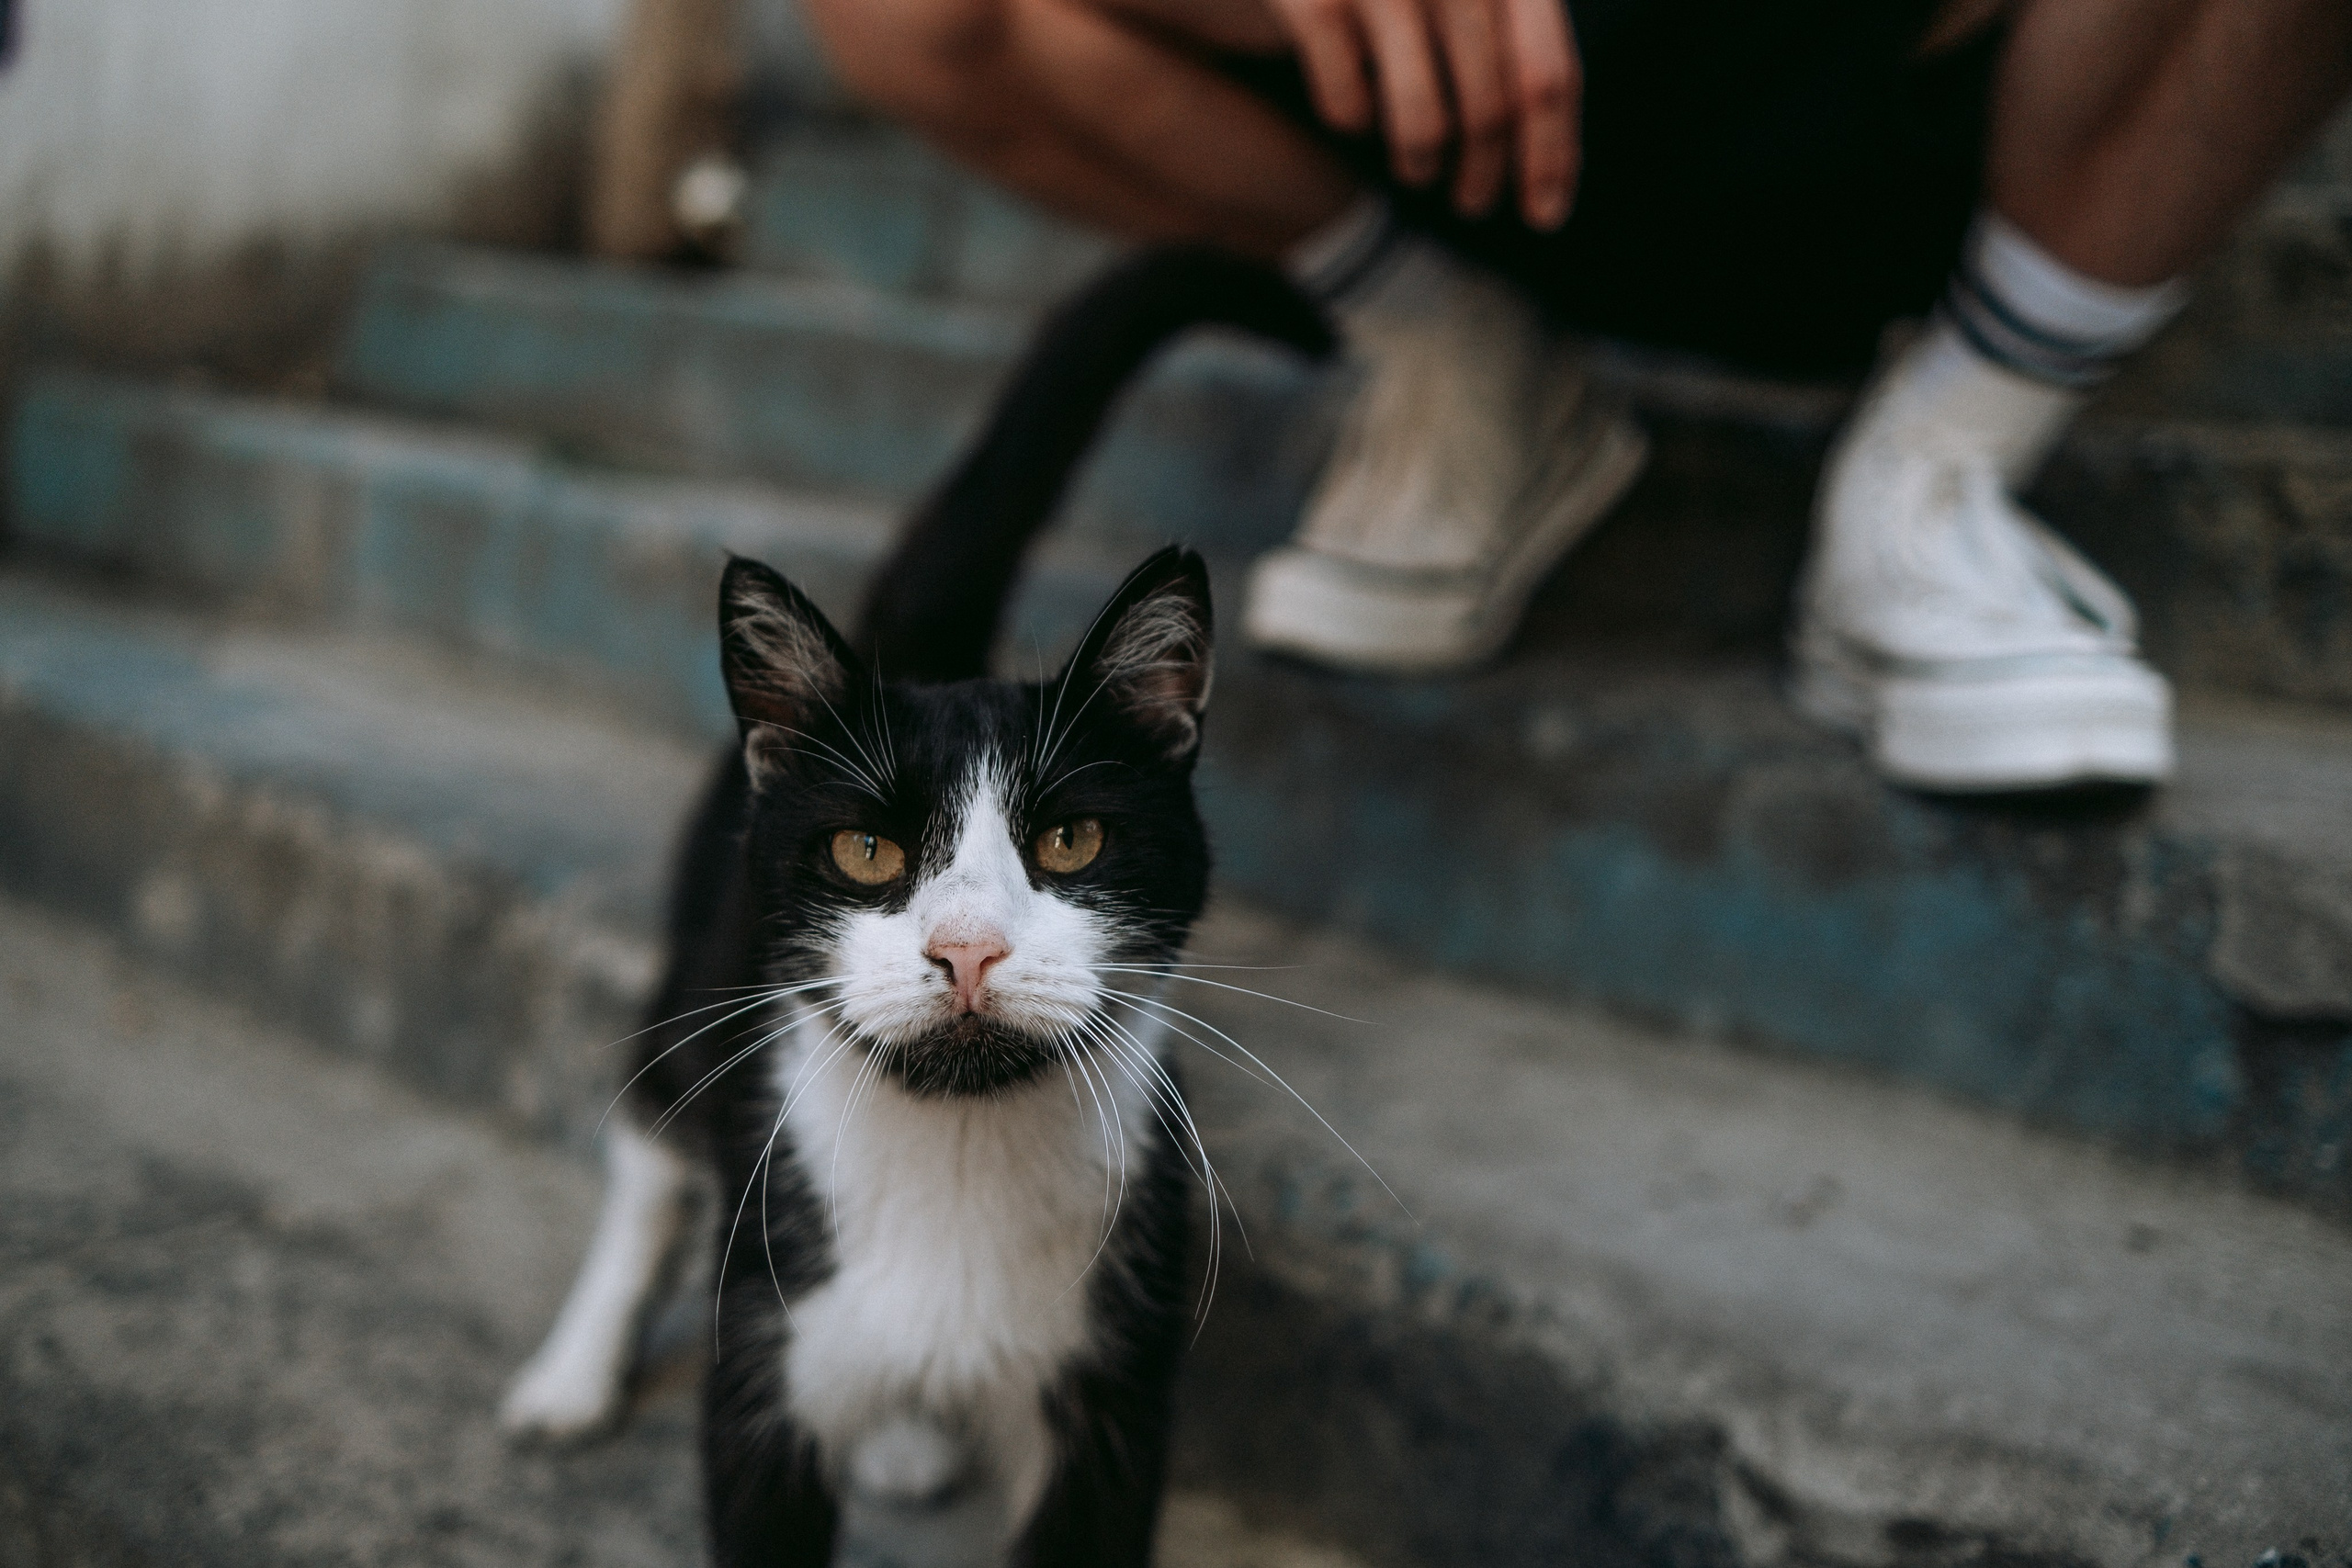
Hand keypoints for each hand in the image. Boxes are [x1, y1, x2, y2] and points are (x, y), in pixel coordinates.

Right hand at [1266, 0, 1580, 227]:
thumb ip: (1514, 33)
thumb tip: (1555, 163)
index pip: (1548, 76)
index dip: (1552, 156)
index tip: (1546, 218)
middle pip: (1490, 110)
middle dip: (1485, 175)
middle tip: (1473, 202)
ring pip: (1424, 121)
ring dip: (1421, 162)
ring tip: (1417, 170)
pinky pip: (1348, 105)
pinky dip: (1351, 119)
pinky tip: (1352, 111)